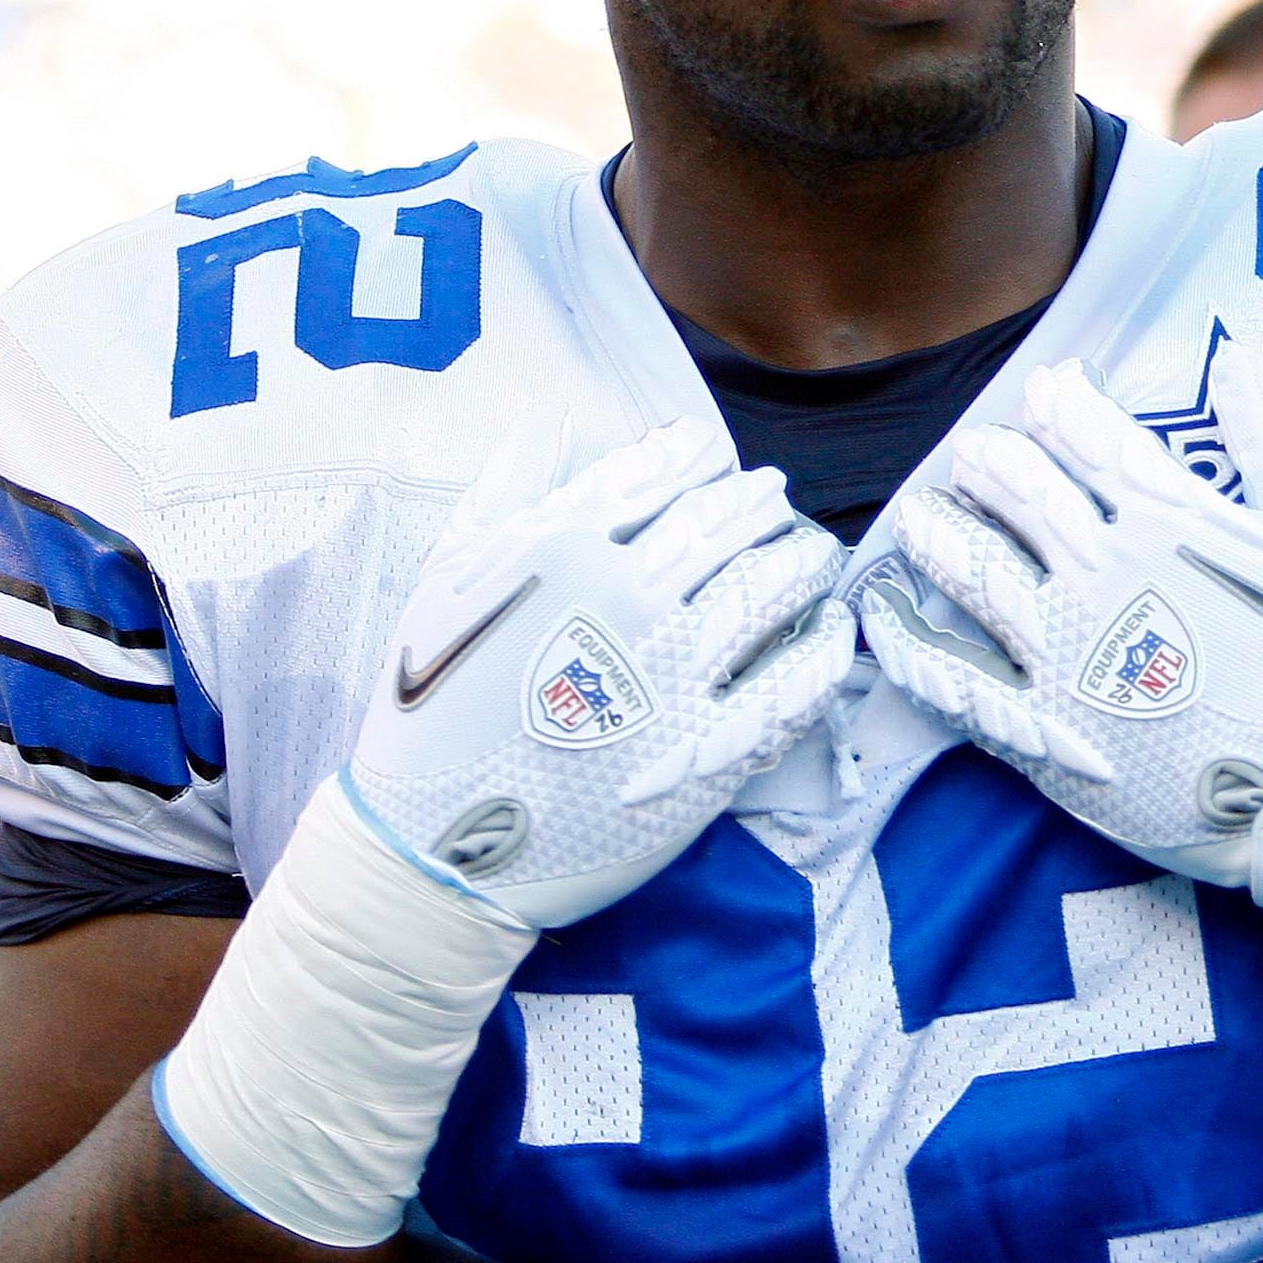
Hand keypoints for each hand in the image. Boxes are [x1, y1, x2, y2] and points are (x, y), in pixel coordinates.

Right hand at [345, 414, 854, 926]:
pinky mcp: (709, 746)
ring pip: (771, 586)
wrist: (437, 844)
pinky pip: (794, 682)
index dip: (699, 456)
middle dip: (761, 503)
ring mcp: (674, 673)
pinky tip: (829, 630)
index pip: (660, 472)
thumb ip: (506, 491)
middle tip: (775, 501)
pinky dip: (823, 646)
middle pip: (728, 522)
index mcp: (564, 547)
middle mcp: (627, 597)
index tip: (715, 457)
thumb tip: (552, 419)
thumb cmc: (433, 708)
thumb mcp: (447, 580)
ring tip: (812, 554)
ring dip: (803, 559)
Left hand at [862, 348, 1262, 891]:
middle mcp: (1102, 576)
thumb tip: (1240, 360)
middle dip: (993, 465)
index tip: (1046, 390)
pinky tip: (885, 623)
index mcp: (1169, 521)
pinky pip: (953, 681)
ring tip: (922, 514)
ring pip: (974, 572)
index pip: (1093, 440)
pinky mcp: (1042, 732)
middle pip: (1021, 496)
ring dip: (941, 533)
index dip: (1062, 406)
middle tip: (974, 453)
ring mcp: (1063, 655)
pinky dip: (910, 647)